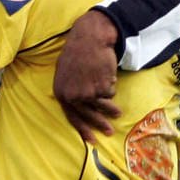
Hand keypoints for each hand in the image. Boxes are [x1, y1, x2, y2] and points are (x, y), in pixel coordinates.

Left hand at [53, 10, 123, 141]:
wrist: (90, 38)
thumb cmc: (77, 53)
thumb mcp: (65, 72)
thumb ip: (70, 90)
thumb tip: (77, 106)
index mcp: (61, 93)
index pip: (72, 116)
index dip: (82, 129)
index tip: (91, 140)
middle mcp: (73, 96)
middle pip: (89, 115)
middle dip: (100, 124)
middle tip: (109, 132)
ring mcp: (88, 92)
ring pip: (103, 105)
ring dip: (112, 110)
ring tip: (118, 113)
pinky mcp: (102, 87)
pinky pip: (111, 92)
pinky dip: (111, 85)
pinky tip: (107, 74)